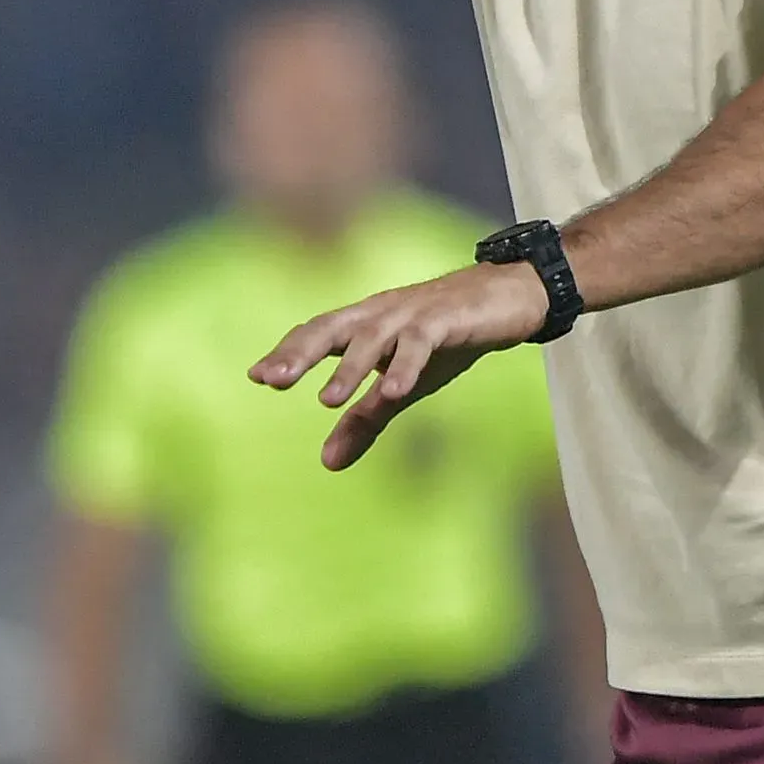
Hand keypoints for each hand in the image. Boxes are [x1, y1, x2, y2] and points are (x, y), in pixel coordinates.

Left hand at [248, 261, 547, 469]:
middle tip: (272, 379)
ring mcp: (411, 313)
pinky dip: (405, 365)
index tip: (256, 376)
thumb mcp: (402, 385)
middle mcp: (380, 314)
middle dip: (299, 353)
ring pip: (372, 337)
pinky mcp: (445, 319)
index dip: (287, 352)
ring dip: (350, 368)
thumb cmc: (447, 340)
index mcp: (364, 325)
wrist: (507, 299)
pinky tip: (394, 391)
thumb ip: (365, 421)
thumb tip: (327, 464)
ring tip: (328, 400)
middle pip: (330, 328)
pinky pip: (420, 341)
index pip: (317, 333)